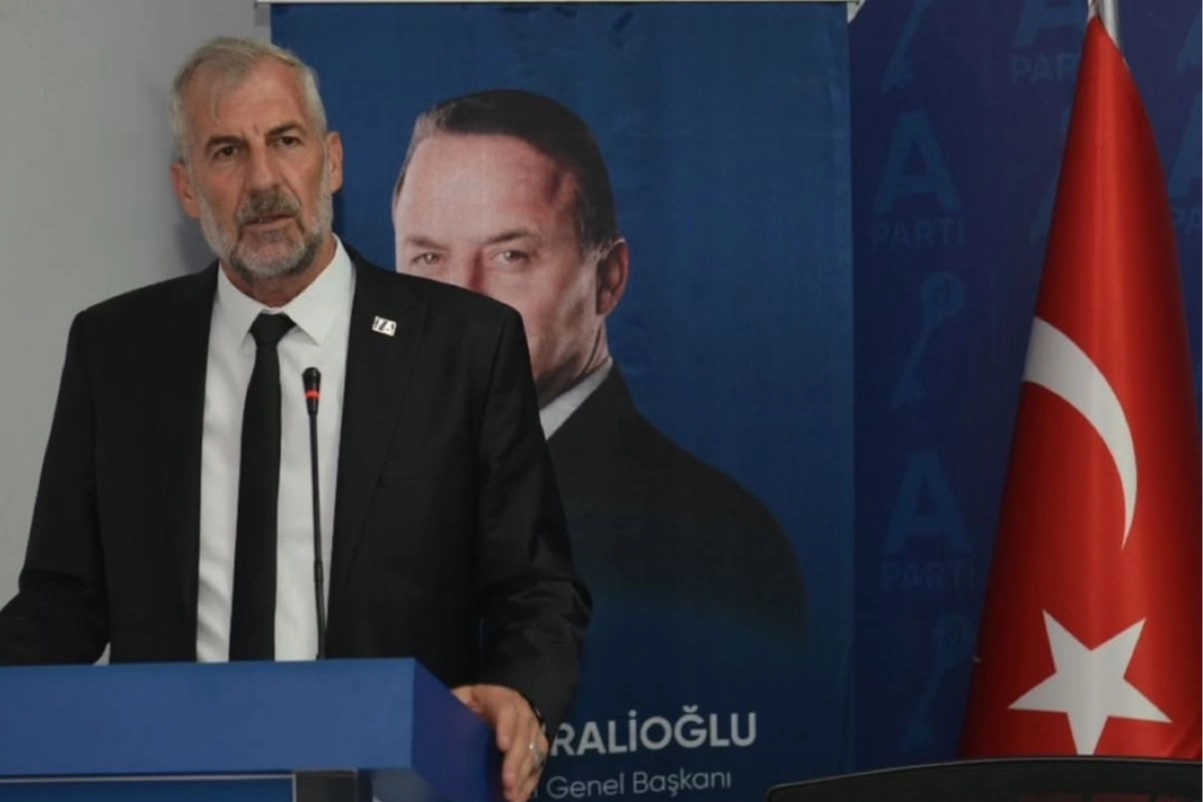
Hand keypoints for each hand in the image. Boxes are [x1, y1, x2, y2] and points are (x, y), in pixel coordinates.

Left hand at [452, 684, 547, 801]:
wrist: (491, 704)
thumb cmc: (471, 704)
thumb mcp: (461, 701)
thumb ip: (455, 711)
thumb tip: (444, 733)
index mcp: (499, 698)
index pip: (506, 710)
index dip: (506, 727)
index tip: (502, 747)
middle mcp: (521, 712)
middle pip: (523, 735)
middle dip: (515, 760)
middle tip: (507, 782)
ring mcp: (532, 728)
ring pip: (534, 750)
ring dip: (524, 775)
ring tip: (512, 795)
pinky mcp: (536, 744)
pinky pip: (538, 763)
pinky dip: (530, 782)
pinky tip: (520, 796)